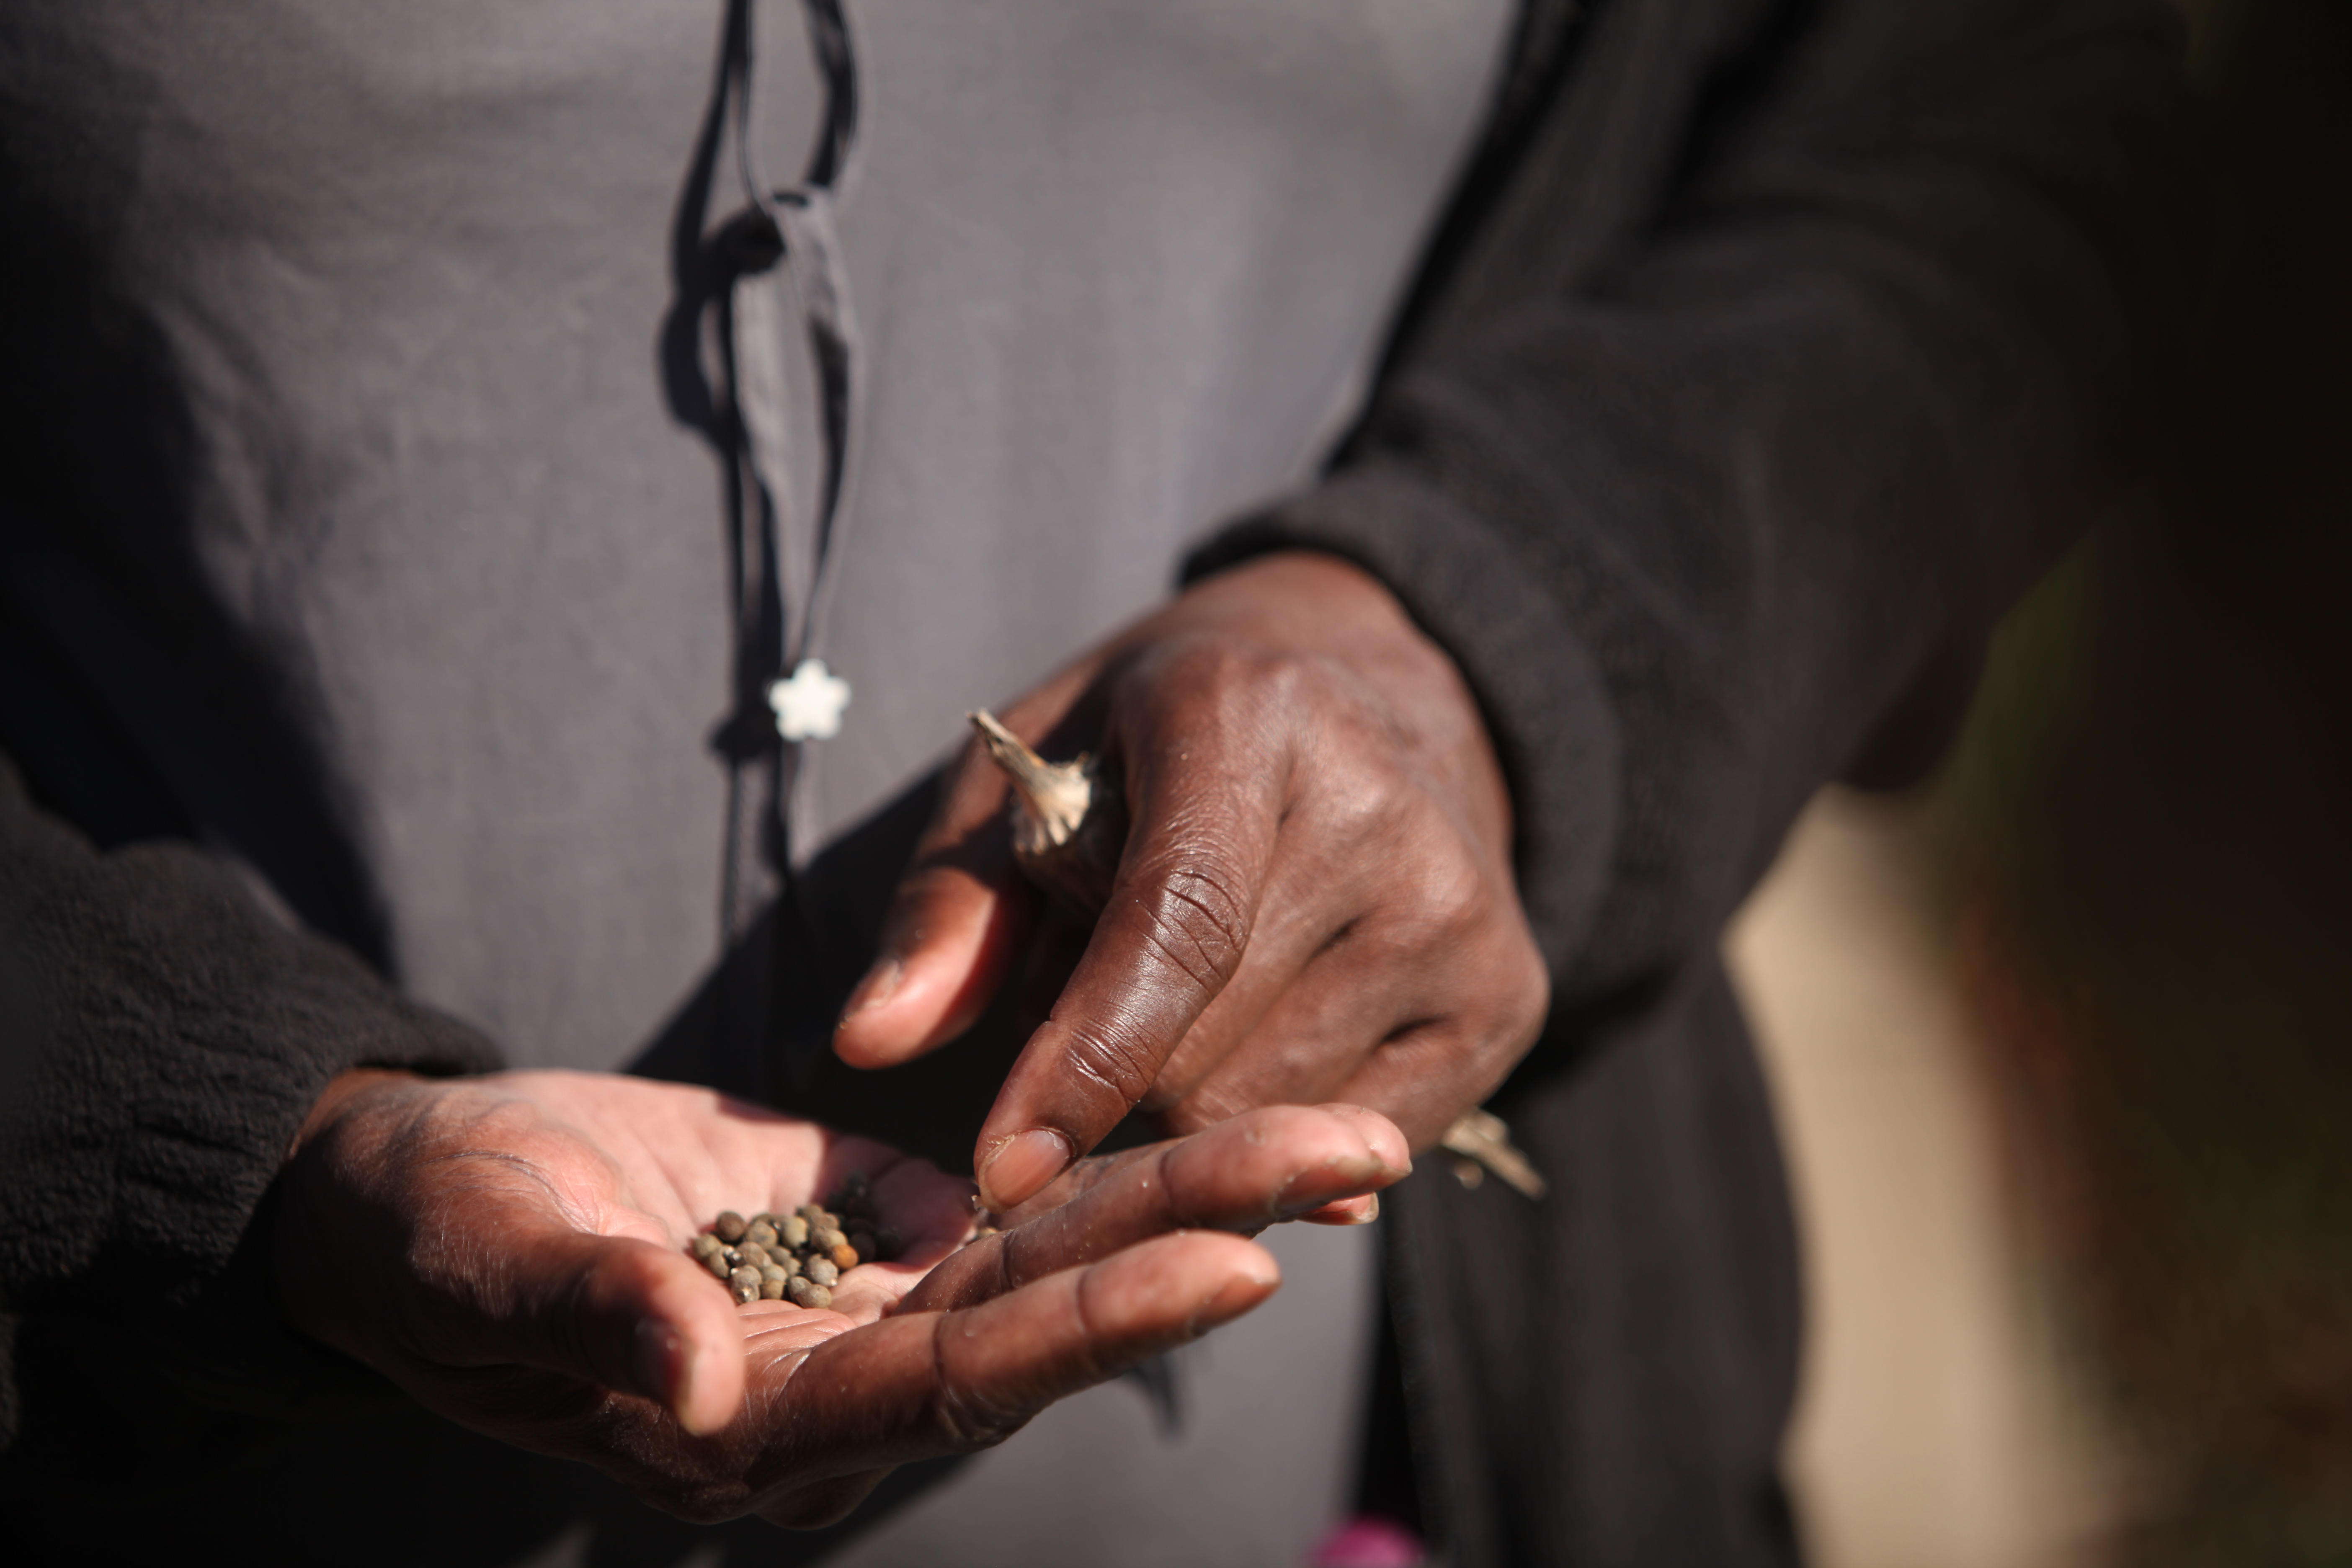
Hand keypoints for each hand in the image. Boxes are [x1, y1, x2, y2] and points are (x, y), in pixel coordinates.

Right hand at [269, 1068, 1405, 1525]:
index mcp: (767, 1422)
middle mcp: (852, 1382)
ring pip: (1069, 1251)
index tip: (1240, 1262)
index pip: (961, 1381)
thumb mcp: (483, 1263)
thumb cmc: (431, 1239)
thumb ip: (588, 1318)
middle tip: (1364, 1158)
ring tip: (1353, 1138)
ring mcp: (881, 1306)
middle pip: (1058, 1317)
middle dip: (1211, 1236)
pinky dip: (1130, 1161)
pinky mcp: (887, 1231)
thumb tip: (690, 1380)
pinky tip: (1238, 1114)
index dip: (1095, 1326)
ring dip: (1206, 1189)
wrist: (429, 1190)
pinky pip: (1034, 1204)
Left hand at [833, 550, 1549, 1210]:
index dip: (1081, 1060)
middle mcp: (1384, 811)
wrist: (1368, 687)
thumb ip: (951, 906)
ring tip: (1192, 1002)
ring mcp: (1465, 908)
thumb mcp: (1032, 772)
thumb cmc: (1159, 741)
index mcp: (1248, 721)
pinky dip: (1277, 1125)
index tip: (998, 1169)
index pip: (1175, 925)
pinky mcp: (1511, 993)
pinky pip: (1357, 1140)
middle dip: (1111, 1079)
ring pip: (1271, 1113)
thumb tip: (869, 1041)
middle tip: (1098, 1005)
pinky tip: (1266, 1035)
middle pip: (1207, 1054)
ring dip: (1187, 1104)